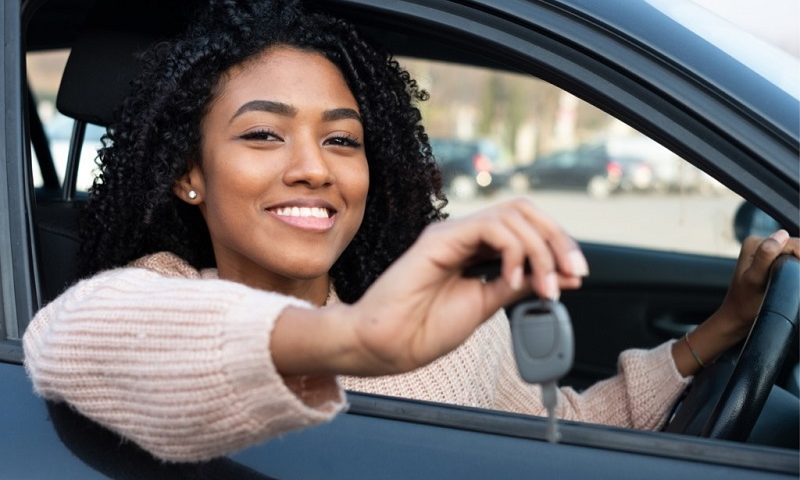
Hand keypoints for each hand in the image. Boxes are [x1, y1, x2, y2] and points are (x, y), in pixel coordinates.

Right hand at [341, 198, 587, 375]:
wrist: (386, 345)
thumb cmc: (423, 329)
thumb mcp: (486, 305)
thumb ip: (517, 286)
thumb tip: (560, 277)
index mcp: (474, 250)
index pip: (526, 229)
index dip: (557, 246)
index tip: (576, 277)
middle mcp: (464, 235)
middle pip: (525, 212)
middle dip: (558, 240)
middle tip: (573, 273)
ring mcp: (452, 233)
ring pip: (513, 215)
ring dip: (540, 249)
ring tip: (543, 285)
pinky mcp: (440, 238)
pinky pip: (491, 227)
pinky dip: (514, 250)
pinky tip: (512, 278)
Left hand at [672, 229, 799, 376]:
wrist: (738, 318)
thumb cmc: (746, 303)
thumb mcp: (756, 279)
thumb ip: (765, 255)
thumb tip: (781, 234)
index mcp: (755, 242)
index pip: (793, 243)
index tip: (794, 278)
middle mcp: (760, 243)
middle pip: (796, 248)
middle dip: (798, 263)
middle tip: (790, 283)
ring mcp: (766, 253)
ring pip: (796, 256)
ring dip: (798, 267)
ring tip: (790, 283)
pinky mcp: (772, 262)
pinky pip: (792, 262)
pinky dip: (795, 270)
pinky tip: (790, 281)